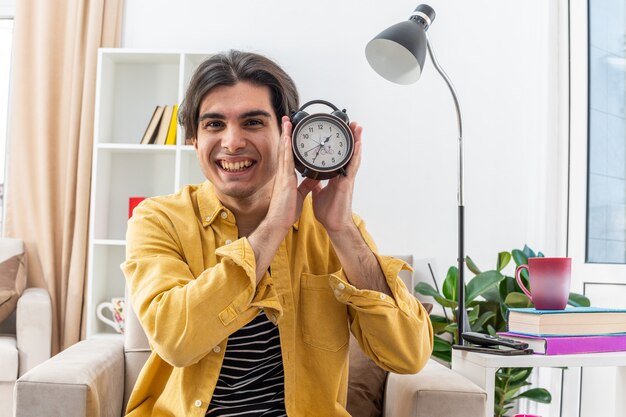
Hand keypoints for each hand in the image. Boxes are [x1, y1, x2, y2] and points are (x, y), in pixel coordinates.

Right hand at [265, 116, 310, 231]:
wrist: (279, 222)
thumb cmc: (286, 211)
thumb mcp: (299, 195)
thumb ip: (306, 185)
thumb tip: (314, 179)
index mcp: (286, 177)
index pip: (288, 155)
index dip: (288, 142)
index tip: (290, 131)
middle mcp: (283, 173)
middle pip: (284, 149)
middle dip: (285, 134)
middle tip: (287, 119)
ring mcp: (283, 175)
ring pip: (284, 151)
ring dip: (286, 135)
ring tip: (287, 122)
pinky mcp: (285, 180)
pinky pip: (286, 160)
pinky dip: (286, 148)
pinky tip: (287, 138)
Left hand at [299, 121, 362, 233]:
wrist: (333, 224)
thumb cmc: (329, 211)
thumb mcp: (319, 193)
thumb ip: (317, 184)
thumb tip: (313, 178)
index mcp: (335, 176)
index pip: (338, 156)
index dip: (340, 144)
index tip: (340, 131)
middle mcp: (343, 175)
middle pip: (348, 153)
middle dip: (351, 138)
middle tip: (352, 122)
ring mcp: (347, 178)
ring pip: (352, 156)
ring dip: (356, 141)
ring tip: (357, 127)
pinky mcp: (347, 183)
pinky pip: (352, 166)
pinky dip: (355, 155)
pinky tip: (358, 144)